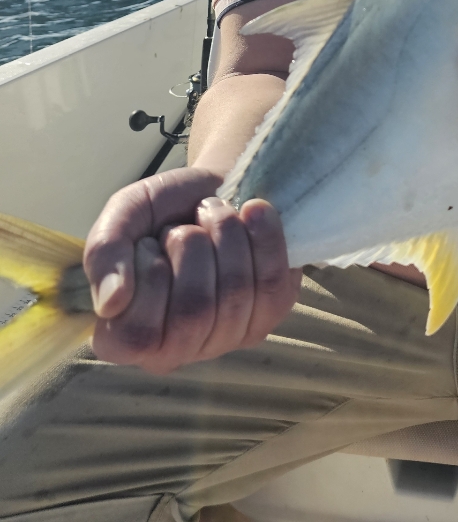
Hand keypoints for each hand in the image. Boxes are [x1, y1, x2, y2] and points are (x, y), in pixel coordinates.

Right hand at [83, 165, 299, 373]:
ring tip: (214, 216)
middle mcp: (176, 349)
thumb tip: (111, 302)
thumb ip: (105, 252)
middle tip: (186, 225)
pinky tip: (252, 213)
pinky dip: (265, 237)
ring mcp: (226, 337)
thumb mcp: (124, 216)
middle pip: (193, 312)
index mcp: (126, 337)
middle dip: (192, 245)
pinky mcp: (269, 314)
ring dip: (226, 234)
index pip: (138, 334)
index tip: (150, 243)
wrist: (215, 188)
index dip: (149, 272)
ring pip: (235, 295)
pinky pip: (273, 285)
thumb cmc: (163, 210)